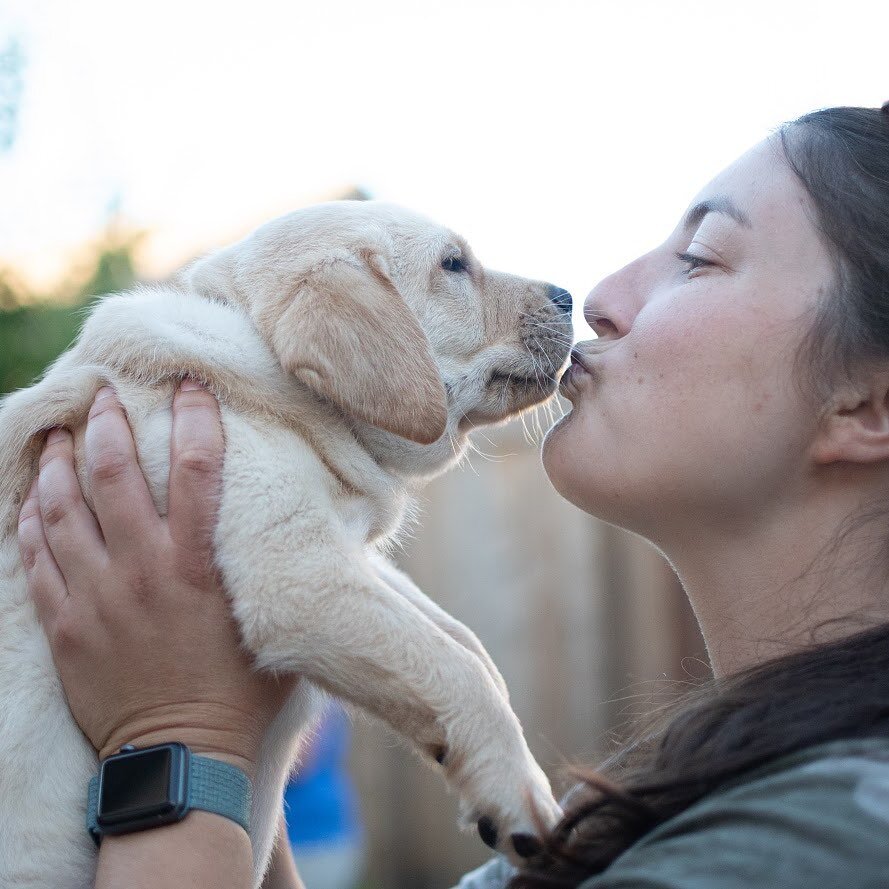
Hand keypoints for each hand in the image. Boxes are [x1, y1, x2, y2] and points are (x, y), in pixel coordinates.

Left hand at [17, 381, 294, 775]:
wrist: (184, 760)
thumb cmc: (243, 694)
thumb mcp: (273, 624)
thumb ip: (274, 573)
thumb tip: (297, 533)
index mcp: (199, 567)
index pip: (196, 469)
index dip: (193, 417)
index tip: (188, 384)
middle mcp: (143, 571)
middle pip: (115, 476)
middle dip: (108, 424)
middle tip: (103, 395)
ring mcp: (97, 598)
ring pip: (62, 510)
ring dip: (58, 465)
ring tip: (59, 436)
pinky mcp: (66, 627)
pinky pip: (36, 561)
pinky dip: (31, 523)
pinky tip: (33, 500)